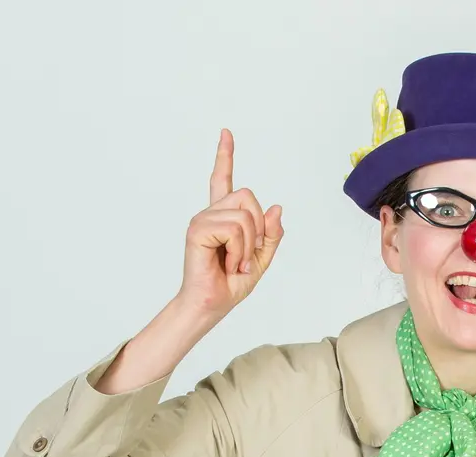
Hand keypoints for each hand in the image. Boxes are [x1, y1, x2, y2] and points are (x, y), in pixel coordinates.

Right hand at [177, 128, 284, 316]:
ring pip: (245, 215)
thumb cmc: (231, 283)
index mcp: (223, 217)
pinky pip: (235, 229)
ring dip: (248, 245)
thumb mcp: (261, 258)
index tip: (226, 133)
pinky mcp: (198, 229)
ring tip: (235, 262)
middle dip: (259, 227)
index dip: (225, 156)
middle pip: (249, 196)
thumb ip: (271, 234)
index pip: (223, 180)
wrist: (212, 303)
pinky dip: (239, 251)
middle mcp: (210, 213)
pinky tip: (227, 262)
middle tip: (247, 254)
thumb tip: (277, 207)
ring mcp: (202, 219)